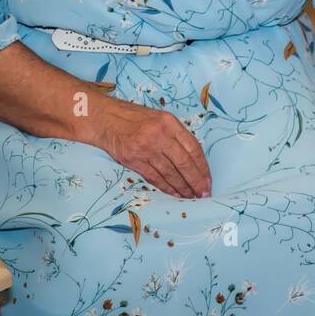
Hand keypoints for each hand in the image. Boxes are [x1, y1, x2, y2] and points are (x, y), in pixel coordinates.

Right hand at [90, 96, 211, 198]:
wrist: (107, 120)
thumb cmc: (136, 119)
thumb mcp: (160, 118)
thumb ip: (176, 135)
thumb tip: (194, 159)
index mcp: (170, 122)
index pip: (193, 147)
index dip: (202, 166)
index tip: (208, 179)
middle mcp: (160, 135)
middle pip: (183, 162)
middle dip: (196, 180)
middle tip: (204, 193)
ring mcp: (146, 148)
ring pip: (170, 172)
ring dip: (182, 187)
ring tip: (191, 197)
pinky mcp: (134, 160)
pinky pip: (154, 177)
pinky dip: (166, 187)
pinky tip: (175, 193)